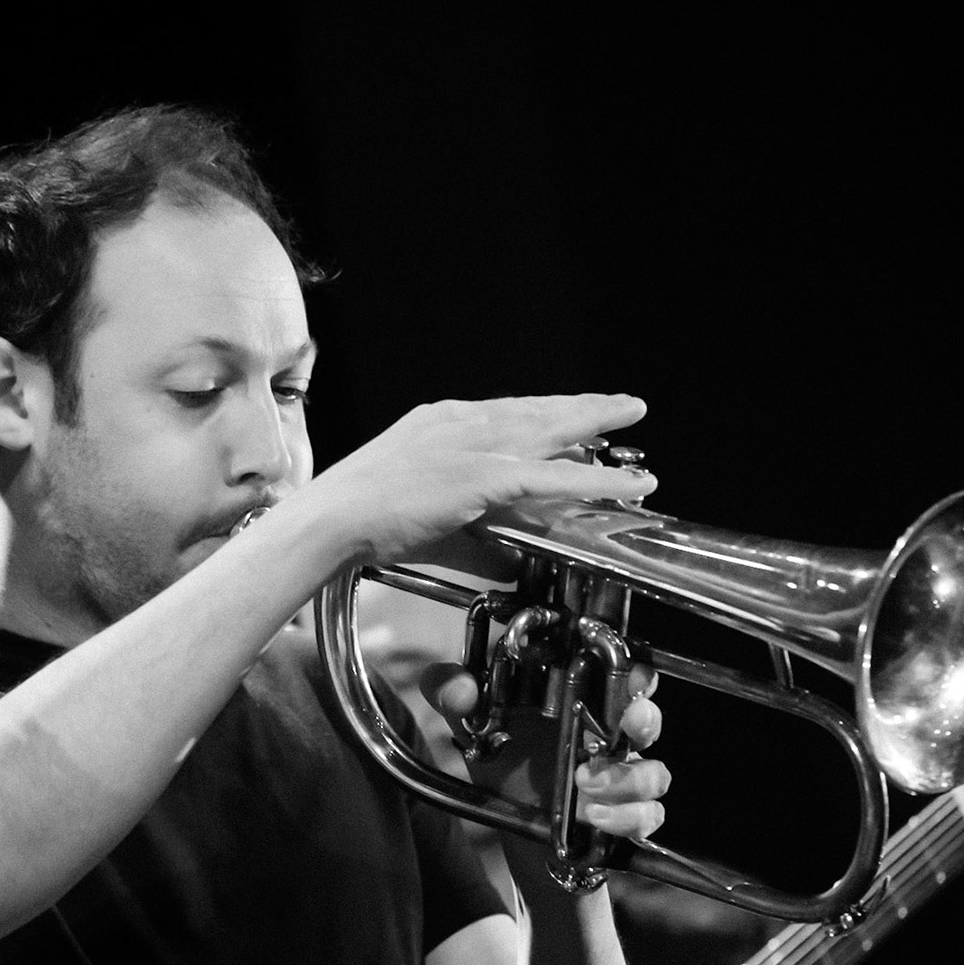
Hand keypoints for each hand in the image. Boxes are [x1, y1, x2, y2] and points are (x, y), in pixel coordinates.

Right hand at [294, 393, 656, 567]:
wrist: (330, 518)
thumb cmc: (360, 521)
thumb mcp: (425, 519)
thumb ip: (474, 538)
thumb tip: (511, 561)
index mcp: (441, 424)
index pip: (507, 412)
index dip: (545, 414)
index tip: (571, 414)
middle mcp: (462, 423)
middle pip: (537, 410)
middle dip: (583, 406)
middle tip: (623, 403)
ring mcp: (474, 446)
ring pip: (552, 430)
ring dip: (597, 423)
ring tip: (633, 417)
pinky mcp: (483, 476)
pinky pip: (555, 477)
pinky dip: (597, 479)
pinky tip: (630, 482)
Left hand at [422, 656, 669, 842]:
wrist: (509, 821)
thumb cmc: (501, 756)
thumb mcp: (469, 720)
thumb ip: (451, 692)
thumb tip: (460, 689)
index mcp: (579, 699)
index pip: (623, 673)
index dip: (635, 671)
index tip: (629, 674)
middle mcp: (607, 734)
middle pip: (648, 717)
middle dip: (645, 718)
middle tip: (628, 723)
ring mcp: (620, 776)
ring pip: (654, 772)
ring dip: (628, 778)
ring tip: (585, 783)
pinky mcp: (623, 815)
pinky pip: (648, 815)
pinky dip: (627, 817)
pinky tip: (593, 816)